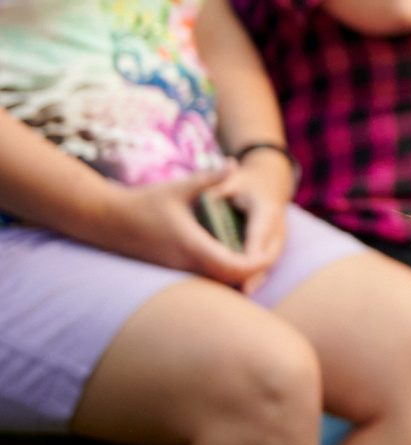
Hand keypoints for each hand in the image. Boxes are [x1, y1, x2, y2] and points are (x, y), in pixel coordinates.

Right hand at [86, 165, 265, 286]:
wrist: (104, 220)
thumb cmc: (142, 202)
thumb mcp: (178, 188)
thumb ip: (210, 178)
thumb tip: (234, 162)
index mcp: (191, 246)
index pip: (233, 267)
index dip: (256, 263)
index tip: (271, 251)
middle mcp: (185, 264)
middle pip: (229, 280)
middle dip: (253, 271)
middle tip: (271, 253)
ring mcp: (175, 270)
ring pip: (215, 282)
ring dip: (237, 273)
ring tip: (256, 255)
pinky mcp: (170, 270)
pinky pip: (202, 279)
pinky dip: (220, 272)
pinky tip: (231, 256)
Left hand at [213, 147, 294, 288]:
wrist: (270, 182)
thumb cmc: (244, 182)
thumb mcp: (231, 180)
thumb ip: (215, 189)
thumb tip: (202, 198)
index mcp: (266, 209)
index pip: (258, 234)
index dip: (249, 253)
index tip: (234, 267)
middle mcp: (277, 226)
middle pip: (267, 255)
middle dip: (251, 273)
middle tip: (234, 290)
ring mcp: (279, 237)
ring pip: (268, 263)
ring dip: (254, 278)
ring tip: (238, 295)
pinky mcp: (275, 246)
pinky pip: (266, 264)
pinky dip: (255, 277)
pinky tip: (242, 291)